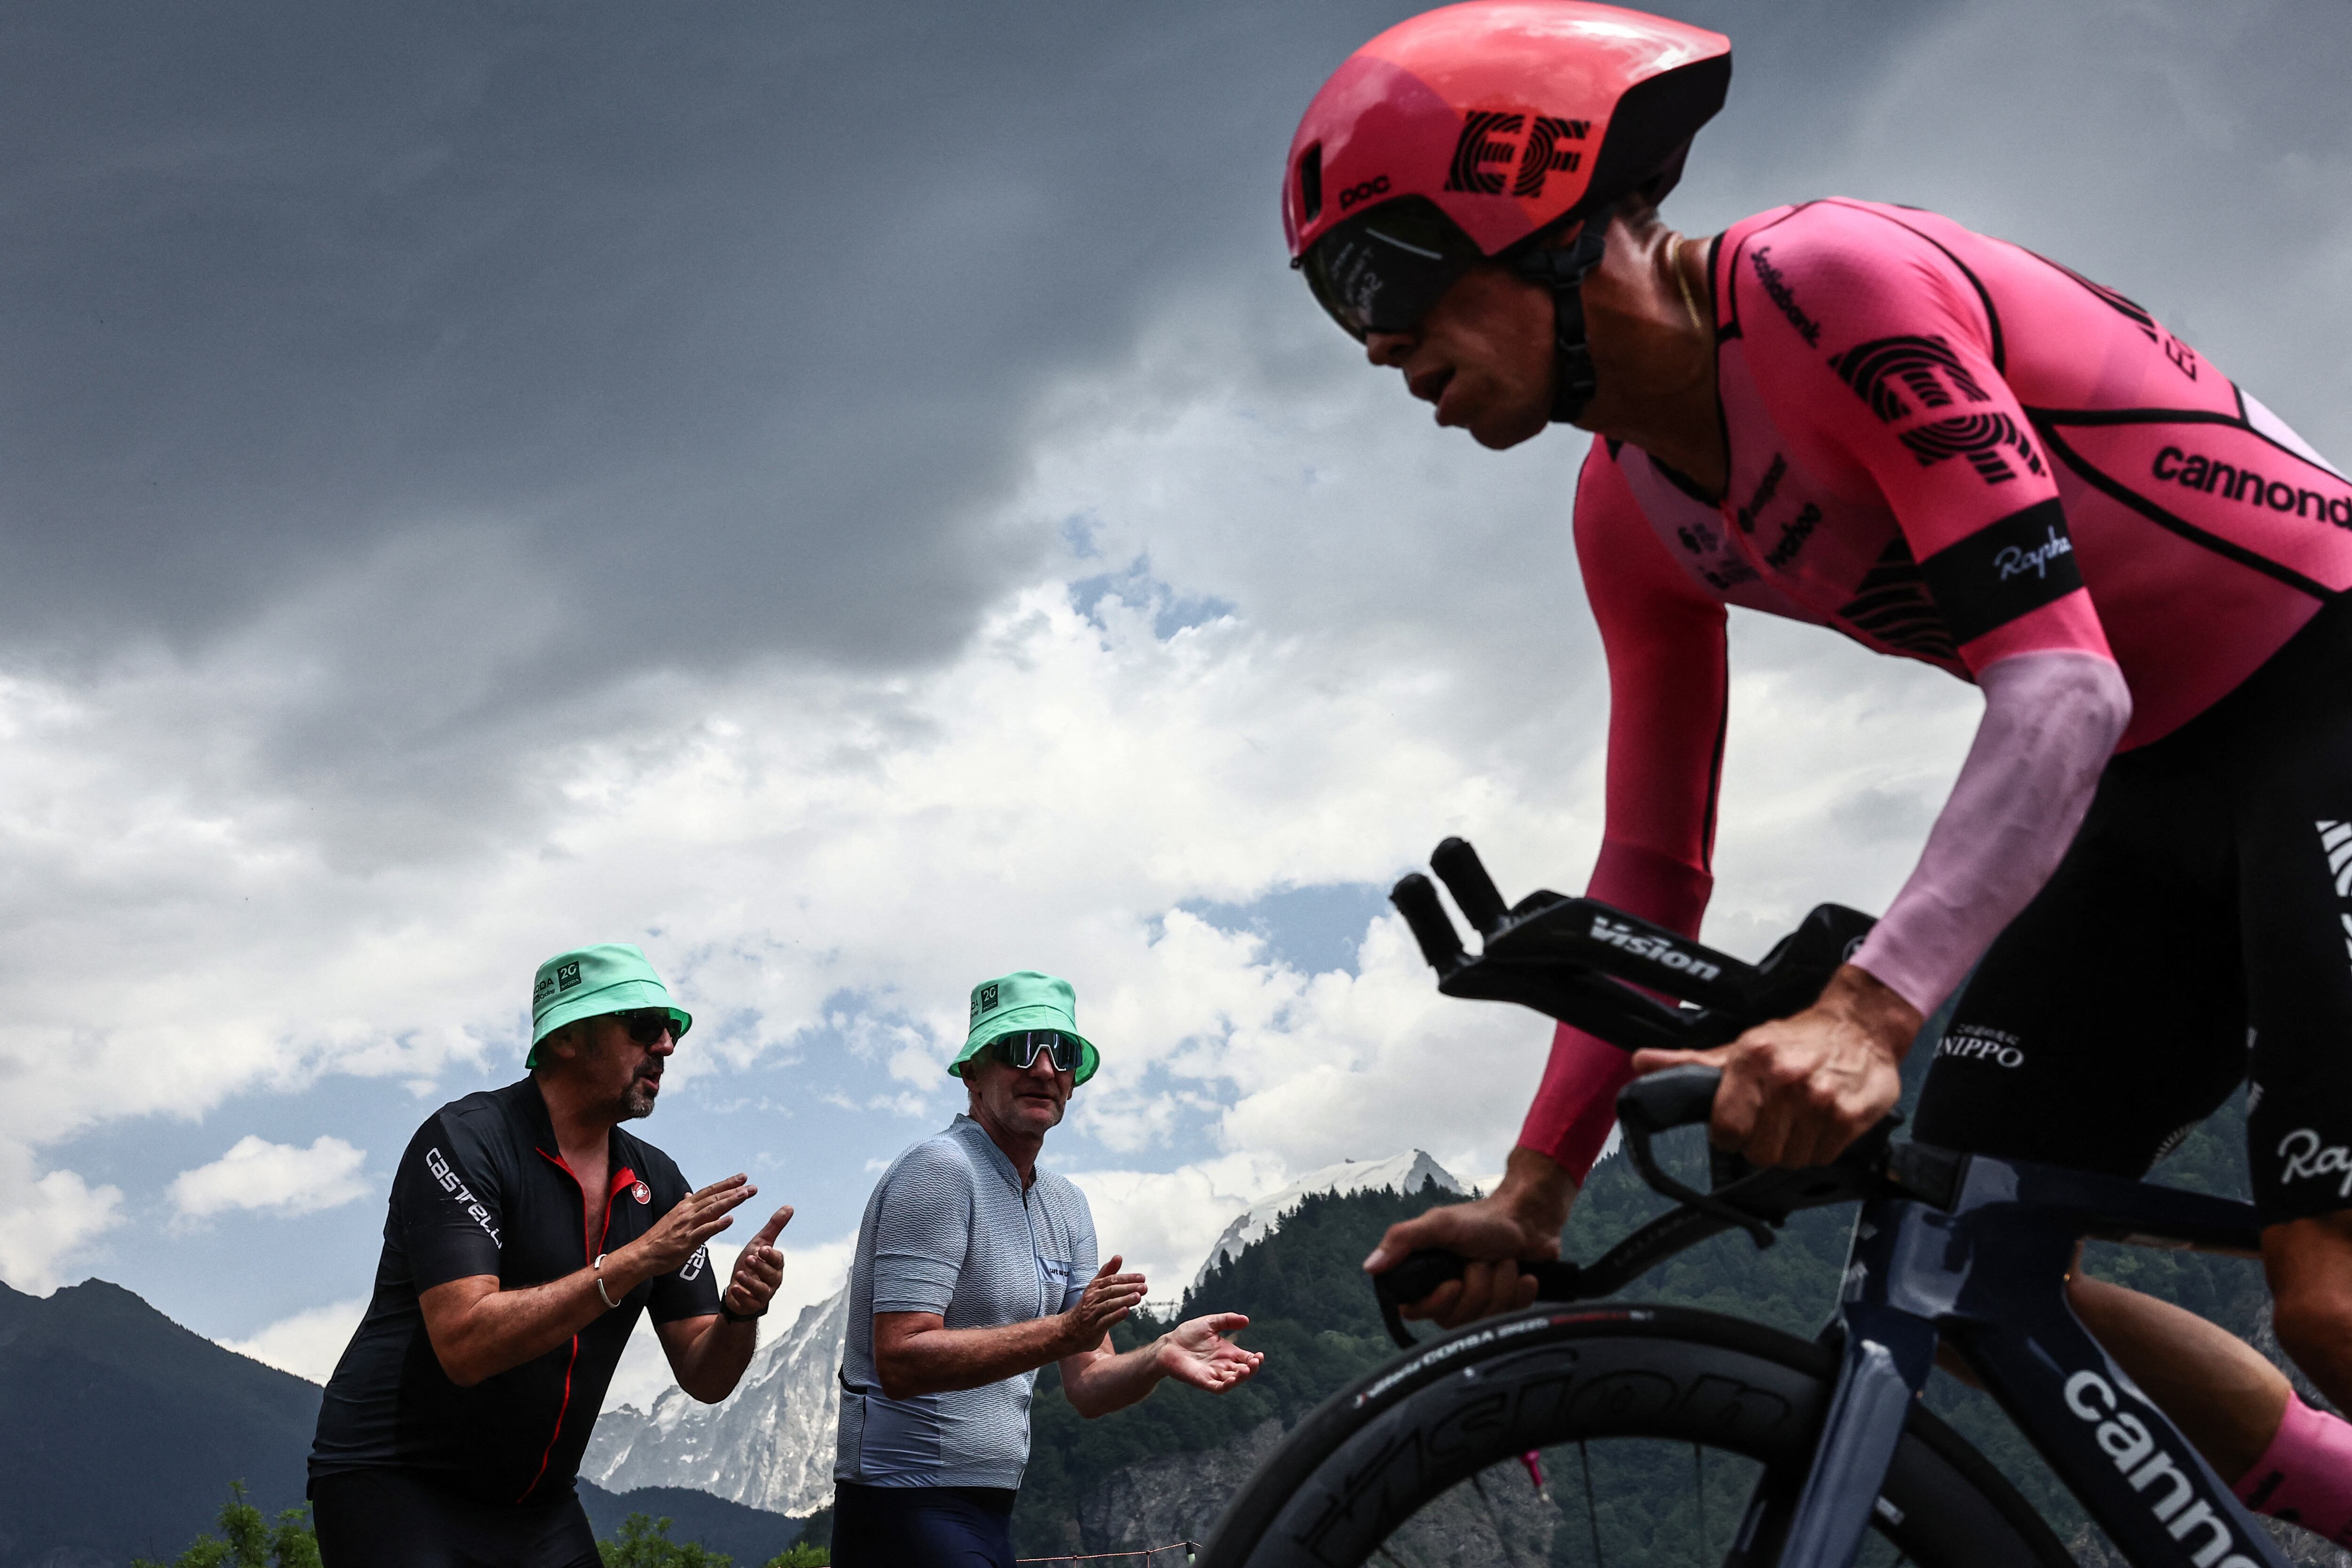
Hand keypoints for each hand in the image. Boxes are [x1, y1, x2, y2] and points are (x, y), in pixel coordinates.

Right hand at [628, 1174, 755, 1277]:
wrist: (642, 1254)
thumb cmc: (658, 1238)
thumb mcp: (671, 1217)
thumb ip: (684, 1206)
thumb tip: (689, 1194)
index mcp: (685, 1206)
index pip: (709, 1191)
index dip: (727, 1183)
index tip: (742, 1177)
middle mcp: (687, 1212)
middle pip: (714, 1198)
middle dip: (734, 1190)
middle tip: (752, 1186)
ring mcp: (687, 1226)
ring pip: (711, 1210)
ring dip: (729, 1201)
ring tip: (745, 1194)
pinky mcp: (686, 1241)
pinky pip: (704, 1231)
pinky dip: (717, 1224)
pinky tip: (730, 1220)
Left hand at [724, 1205, 793, 1317]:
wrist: (738, 1288)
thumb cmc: (751, 1265)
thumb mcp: (760, 1244)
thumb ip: (774, 1227)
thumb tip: (789, 1207)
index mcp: (775, 1265)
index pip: (778, 1260)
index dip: (771, 1255)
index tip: (763, 1249)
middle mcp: (772, 1280)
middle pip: (771, 1275)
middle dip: (761, 1267)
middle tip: (750, 1258)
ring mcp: (762, 1294)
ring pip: (761, 1290)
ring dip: (751, 1282)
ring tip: (740, 1274)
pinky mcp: (751, 1305)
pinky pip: (748, 1302)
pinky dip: (741, 1296)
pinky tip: (734, 1289)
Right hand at [1058, 1256, 1146, 1351]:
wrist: (1070, 1330)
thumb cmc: (1088, 1306)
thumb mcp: (1095, 1287)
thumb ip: (1107, 1272)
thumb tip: (1118, 1257)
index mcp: (1094, 1287)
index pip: (1112, 1279)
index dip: (1127, 1278)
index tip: (1142, 1277)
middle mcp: (1092, 1298)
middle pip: (1111, 1291)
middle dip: (1128, 1288)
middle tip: (1143, 1287)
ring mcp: (1092, 1313)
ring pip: (1109, 1305)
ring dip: (1124, 1300)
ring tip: (1138, 1297)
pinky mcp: (1094, 1328)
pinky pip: (1105, 1321)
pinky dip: (1115, 1316)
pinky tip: (1126, 1312)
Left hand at [1156, 1313, 1261, 1392]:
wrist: (1169, 1344)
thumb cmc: (1188, 1334)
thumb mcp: (1210, 1323)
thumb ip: (1228, 1320)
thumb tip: (1247, 1320)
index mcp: (1228, 1353)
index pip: (1246, 1359)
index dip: (1255, 1359)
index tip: (1260, 1356)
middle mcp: (1223, 1365)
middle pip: (1243, 1371)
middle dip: (1252, 1368)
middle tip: (1255, 1361)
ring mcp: (1214, 1374)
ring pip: (1233, 1380)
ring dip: (1242, 1377)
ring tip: (1247, 1369)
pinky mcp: (1203, 1381)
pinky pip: (1218, 1387)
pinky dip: (1227, 1385)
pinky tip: (1233, 1379)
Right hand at [1362, 1147, 1572, 1328]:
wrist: (1527, 1218)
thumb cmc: (1482, 1220)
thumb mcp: (1440, 1224)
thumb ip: (1403, 1240)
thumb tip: (1370, 1266)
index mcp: (1426, 1277)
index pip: (1417, 1312)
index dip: (1439, 1302)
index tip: (1454, 1282)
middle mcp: (1448, 1295)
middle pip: (1457, 1318)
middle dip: (1478, 1285)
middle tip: (1483, 1259)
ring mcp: (1477, 1305)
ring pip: (1485, 1319)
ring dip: (1501, 1284)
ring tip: (1504, 1261)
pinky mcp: (1504, 1309)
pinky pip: (1510, 1317)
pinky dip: (1520, 1291)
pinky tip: (1522, 1275)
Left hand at [1631, 963, 1917, 1167]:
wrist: (1859, 1026)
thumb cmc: (1795, 1039)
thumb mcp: (1740, 1046)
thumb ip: (1691, 1063)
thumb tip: (1641, 1062)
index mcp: (1752, 1061)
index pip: (1726, 1131)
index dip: (1729, 1134)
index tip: (1737, 1125)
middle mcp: (1786, 1080)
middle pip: (1759, 1153)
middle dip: (1763, 1143)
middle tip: (1774, 1120)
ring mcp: (1820, 1100)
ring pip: (1791, 1160)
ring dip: (1793, 1147)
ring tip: (1799, 1118)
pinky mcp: (1849, 1118)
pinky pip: (1822, 1158)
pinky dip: (1820, 1146)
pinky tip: (1821, 1121)